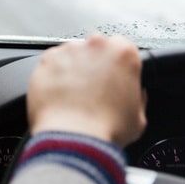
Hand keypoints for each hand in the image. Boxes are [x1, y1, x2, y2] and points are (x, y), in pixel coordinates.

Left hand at [27, 32, 146, 147]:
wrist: (73, 138)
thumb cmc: (106, 129)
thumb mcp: (139, 115)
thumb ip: (136, 95)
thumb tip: (133, 93)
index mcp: (123, 52)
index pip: (123, 47)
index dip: (118, 65)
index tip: (115, 76)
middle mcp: (94, 45)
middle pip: (96, 48)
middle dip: (95, 64)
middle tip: (94, 89)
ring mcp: (68, 50)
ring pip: (72, 55)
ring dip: (74, 69)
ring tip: (75, 96)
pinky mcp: (46, 59)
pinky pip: (52, 64)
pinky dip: (54, 75)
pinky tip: (60, 95)